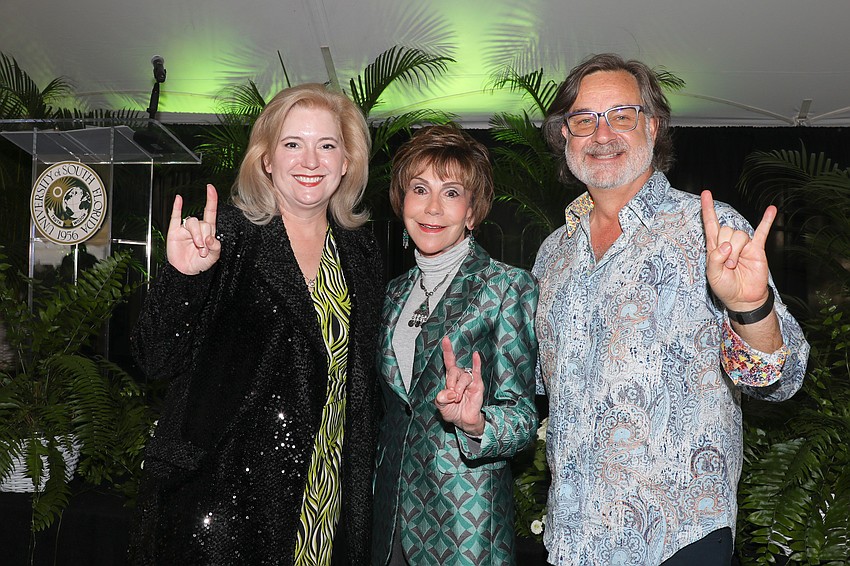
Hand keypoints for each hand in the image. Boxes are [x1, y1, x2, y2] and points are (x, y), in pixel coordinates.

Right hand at [167, 184, 220, 274]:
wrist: (186, 272)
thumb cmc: (200, 264)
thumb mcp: (214, 257)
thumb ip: (216, 247)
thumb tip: (210, 238)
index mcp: (208, 231)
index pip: (210, 212)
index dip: (211, 200)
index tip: (211, 188)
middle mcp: (197, 228)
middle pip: (204, 222)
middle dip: (205, 236)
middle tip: (204, 250)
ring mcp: (185, 229)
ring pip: (192, 222)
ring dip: (197, 234)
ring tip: (198, 246)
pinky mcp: (174, 232)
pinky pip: (175, 217)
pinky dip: (176, 207)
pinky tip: (178, 199)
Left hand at [435, 336, 484, 436]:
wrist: (463, 422)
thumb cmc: (453, 411)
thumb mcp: (441, 405)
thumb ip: (441, 398)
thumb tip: (450, 392)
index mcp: (450, 379)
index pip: (449, 361)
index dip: (447, 350)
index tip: (446, 339)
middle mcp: (460, 377)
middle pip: (454, 370)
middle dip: (451, 383)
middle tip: (451, 396)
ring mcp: (469, 381)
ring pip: (464, 377)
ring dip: (459, 387)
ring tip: (457, 398)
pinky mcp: (477, 385)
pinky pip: (477, 372)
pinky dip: (476, 363)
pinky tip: (476, 355)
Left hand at [701, 190, 773, 310]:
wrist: (744, 298)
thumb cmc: (726, 287)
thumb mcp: (713, 275)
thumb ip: (714, 260)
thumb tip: (726, 246)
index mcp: (715, 247)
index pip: (710, 223)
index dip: (707, 209)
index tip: (705, 194)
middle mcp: (729, 242)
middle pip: (726, 230)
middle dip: (726, 248)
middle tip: (728, 265)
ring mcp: (744, 245)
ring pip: (739, 235)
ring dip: (737, 251)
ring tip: (736, 265)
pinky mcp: (757, 249)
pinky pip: (762, 232)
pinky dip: (767, 221)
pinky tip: (772, 209)